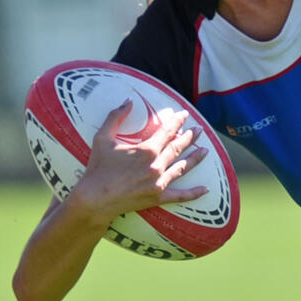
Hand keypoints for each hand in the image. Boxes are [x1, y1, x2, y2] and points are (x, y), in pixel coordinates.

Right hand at [66, 99, 209, 223]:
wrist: (95, 199)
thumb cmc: (98, 168)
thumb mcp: (103, 138)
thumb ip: (116, 117)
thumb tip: (128, 101)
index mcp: (147, 149)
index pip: (167, 131)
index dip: (177, 121)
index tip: (184, 114)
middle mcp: (156, 165)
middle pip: (178, 147)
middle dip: (190, 137)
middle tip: (199, 130)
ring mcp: (159, 182)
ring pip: (182, 167)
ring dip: (195, 158)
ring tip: (205, 151)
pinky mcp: (157, 197)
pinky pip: (180, 195)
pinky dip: (193, 193)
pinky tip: (205, 189)